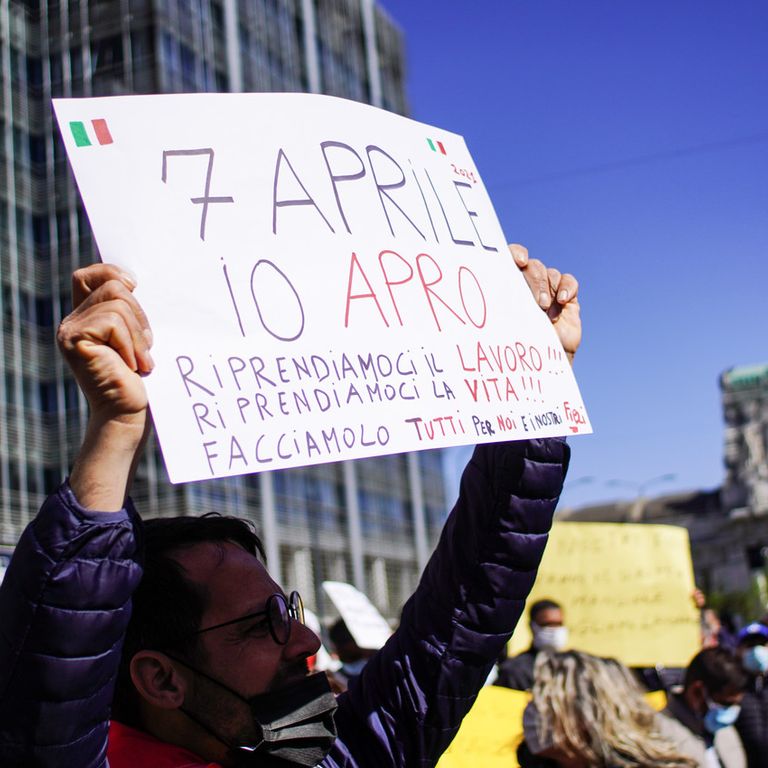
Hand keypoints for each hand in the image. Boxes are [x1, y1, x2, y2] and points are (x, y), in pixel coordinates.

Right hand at [57, 264, 153, 509]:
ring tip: (141, 361)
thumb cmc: (140, 381)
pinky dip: (130, 343)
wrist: (129, 415)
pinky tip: (132, 366)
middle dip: (140, 314)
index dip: (112, 272)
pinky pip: (113, 321)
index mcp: (87, 318)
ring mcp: (70, 330)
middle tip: (147, 346)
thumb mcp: (139, 339)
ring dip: (139, 334)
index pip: (90, 276)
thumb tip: (137, 282)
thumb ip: (131, 314)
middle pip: (113, 286)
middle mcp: (73, 321)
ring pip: (117, 303)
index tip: (136, 287)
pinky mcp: (74, 340)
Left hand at [509, 244, 580, 363]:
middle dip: (534, 281)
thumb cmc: (513, 349)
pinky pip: (569, 281)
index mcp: (506, 287)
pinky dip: (567, 286)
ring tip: (545, 309)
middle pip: (532, 266)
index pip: (509, 257)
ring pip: (550, 273)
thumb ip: (497, 306)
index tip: (519, 262)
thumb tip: (479, 293)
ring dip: (548, 288)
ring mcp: (548, 291)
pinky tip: (563, 300)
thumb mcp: (501, 326)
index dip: (515, 253)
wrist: (539, 368)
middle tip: (536, 303)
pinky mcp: (567, 299)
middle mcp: (527, 286)